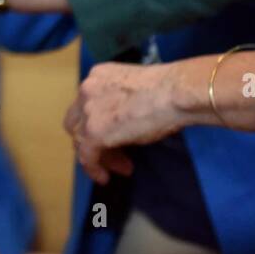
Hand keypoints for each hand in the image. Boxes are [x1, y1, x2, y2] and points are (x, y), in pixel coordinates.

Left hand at [63, 62, 184, 184]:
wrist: (175, 93)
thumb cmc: (169, 91)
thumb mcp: (137, 92)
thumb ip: (121, 103)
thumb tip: (125, 124)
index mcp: (98, 76)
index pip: (87, 104)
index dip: (97, 122)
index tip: (115, 136)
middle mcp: (87, 90)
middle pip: (79, 121)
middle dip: (93, 139)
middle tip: (116, 153)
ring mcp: (88, 110)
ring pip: (81, 138)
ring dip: (99, 155)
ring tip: (121, 167)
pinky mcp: (94, 132)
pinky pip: (86, 155)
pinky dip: (93, 168)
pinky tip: (103, 177)